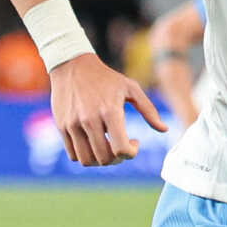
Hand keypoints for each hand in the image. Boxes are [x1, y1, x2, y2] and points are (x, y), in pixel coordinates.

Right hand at [49, 53, 166, 166]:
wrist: (71, 65)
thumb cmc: (106, 77)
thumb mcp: (131, 88)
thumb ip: (149, 110)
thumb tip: (164, 129)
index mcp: (109, 111)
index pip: (121, 149)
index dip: (131, 153)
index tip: (134, 142)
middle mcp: (89, 120)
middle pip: (105, 158)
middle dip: (118, 159)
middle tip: (122, 147)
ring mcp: (73, 125)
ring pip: (87, 160)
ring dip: (101, 161)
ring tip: (107, 148)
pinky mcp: (62, 127)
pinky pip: (73, 155)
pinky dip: (86, 155)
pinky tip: (93, 143)